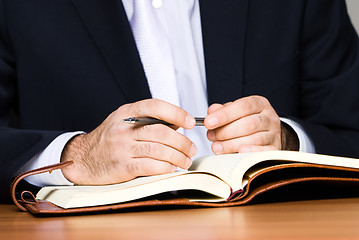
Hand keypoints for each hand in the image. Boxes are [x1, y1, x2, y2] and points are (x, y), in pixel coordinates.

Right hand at [60, 99, 196, 184]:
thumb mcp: (125, 121)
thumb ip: (149, 119)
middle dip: (183, 142)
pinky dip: (166, 168)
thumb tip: (179, 122)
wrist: (83, 158)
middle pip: (162, 132)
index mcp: (126, 113)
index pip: (155, 106)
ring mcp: (122, 148)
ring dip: (178, 157)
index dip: (177, 113)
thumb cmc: (110, 139)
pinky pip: (151, 166)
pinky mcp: (122, 166)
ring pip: (159, 150)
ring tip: (185, 161)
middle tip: (191, 149)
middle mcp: (124, 129)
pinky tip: (171, 168)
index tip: (191, 122)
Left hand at [204, 95, 297, 153]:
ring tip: (217, 147)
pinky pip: (265, 151)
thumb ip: (223, 110)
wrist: (267, 132)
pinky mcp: (275, 148)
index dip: (224, 115)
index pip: (243, 106)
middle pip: (248, 124)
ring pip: (254, 139)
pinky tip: (239, 152)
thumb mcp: (236, 111)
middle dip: (226, 132)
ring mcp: (274, 133)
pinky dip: (252, 152)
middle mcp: (269, 117)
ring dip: (232, 144)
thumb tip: (211, 111)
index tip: (208, 122)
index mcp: (259, 104)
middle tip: (211, 136)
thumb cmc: (247, 120)